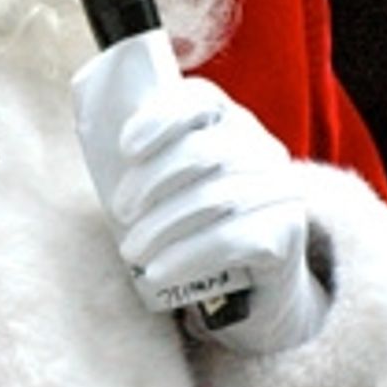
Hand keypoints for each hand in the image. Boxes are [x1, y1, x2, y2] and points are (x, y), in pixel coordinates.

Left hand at [107, 77, 328, 352]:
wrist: (255, 286)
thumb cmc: (199, 227)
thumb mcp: (174, 188)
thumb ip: (147, 165)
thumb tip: (98, 159)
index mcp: (230, 123)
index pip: (201, 99)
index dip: (160, 118)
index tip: (125, 149)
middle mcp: (262, 148)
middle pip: (202, 151)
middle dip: (151, 182)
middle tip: (120, 213)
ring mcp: (280, 189)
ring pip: (214, 199)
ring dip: (161, 226)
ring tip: (131, 251)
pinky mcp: (287, 233)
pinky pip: (232, 240)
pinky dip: (187, 256)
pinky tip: (158, 271)